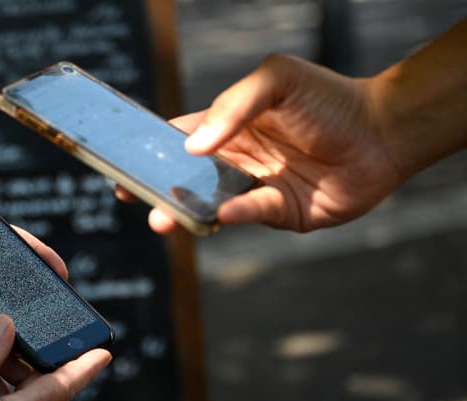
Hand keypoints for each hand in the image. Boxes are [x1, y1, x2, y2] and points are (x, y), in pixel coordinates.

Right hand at [130, 53, 405, 233]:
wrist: (382, 131)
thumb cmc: (328, 98)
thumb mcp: (277, 80)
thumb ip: (234, 105)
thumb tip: (194, 144)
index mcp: (228, 126)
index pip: (177, 138)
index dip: (147, 150)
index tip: (118, 161)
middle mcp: (235, 160)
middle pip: (184, 175)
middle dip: (155, 187)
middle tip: (130, 196)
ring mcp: (254, 188)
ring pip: (210, 201)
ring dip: (184, 210)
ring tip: (161, 218)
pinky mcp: (279, 212)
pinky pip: (249, 213)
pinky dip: (234, 214)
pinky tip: (222, 212)